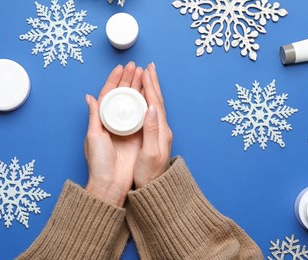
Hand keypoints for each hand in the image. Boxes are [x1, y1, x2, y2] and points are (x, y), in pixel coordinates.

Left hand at [84, 62, 143, 206]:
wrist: (112, 183)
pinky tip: (148, 91)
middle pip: (122, 96)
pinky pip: (141, 115)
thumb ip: (94, 116)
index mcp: (102, 120)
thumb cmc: (99, 162)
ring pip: (133, 102)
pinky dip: (145, 102)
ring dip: (137, 87)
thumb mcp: (93, 137)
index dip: (113, 81)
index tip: (120, 68)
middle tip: (134, 66)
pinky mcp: (138, 135)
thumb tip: (90, 97)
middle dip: (128, 80)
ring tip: (142, 73)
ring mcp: (128, 128)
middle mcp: (115, 122)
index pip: (108, 95)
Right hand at [133, 63, 172, 188]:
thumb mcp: (150, 153)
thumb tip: (150, 107)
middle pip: (158, 100)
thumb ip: (151, 129)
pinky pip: (151, 112)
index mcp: (161, 130)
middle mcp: (162, 129)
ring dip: (151, 89)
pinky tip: (145, 99)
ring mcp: (159, 132)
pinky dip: (148, 101)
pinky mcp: (154, 136)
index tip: (145, 71)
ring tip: (147, 77)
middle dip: (153, 82)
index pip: (155, 102)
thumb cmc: (149, 173)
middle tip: (149, 67)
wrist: (154, 189)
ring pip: (155, 105)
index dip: (150, 86)